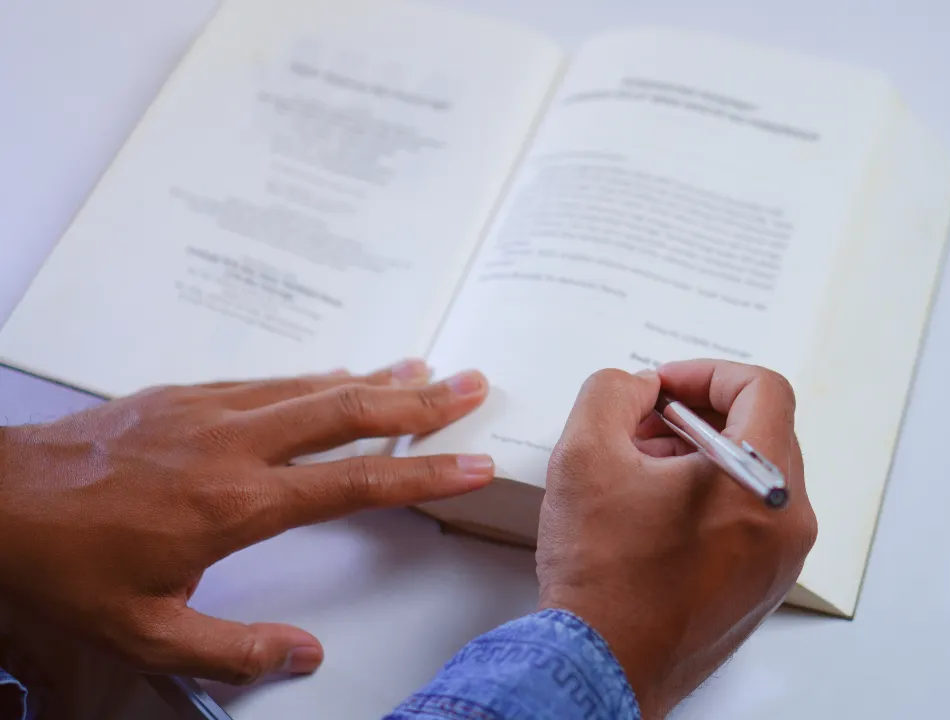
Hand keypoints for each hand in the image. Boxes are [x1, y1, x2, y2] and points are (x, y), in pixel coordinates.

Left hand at [0, 359, 491, 684]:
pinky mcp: (183, 394)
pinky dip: (319, 377)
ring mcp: (208, 409)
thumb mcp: (145, 632)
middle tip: (473, 385)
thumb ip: (231, 648)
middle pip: (348, 411)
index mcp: (234, 503)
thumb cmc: (62, 565)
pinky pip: (270, 380)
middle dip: (421, 400)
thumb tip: (301, 654)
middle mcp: (232, 444)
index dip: (423, 474)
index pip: (354, 483)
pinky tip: (338, 376)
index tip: (470, 464)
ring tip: (426, 371)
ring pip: (313, 386)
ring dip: (377, 379)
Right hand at [536, 360, 817, 716]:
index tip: (664, 388)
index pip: (764, 389)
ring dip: (700, 457)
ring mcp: (780, 561)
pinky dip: (710, 499)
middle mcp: (788, 522)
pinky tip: (654, 512)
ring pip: (754, 475)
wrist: (601, 666)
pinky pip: (750, 519)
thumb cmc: (601, 576)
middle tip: (642, 426)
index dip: (707, 373)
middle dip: (697, 415)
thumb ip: (612, 392)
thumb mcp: (585, 454)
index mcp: (761, 481)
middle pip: (761, 430)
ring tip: (640, 471)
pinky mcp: (762, 587)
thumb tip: (639, 387)